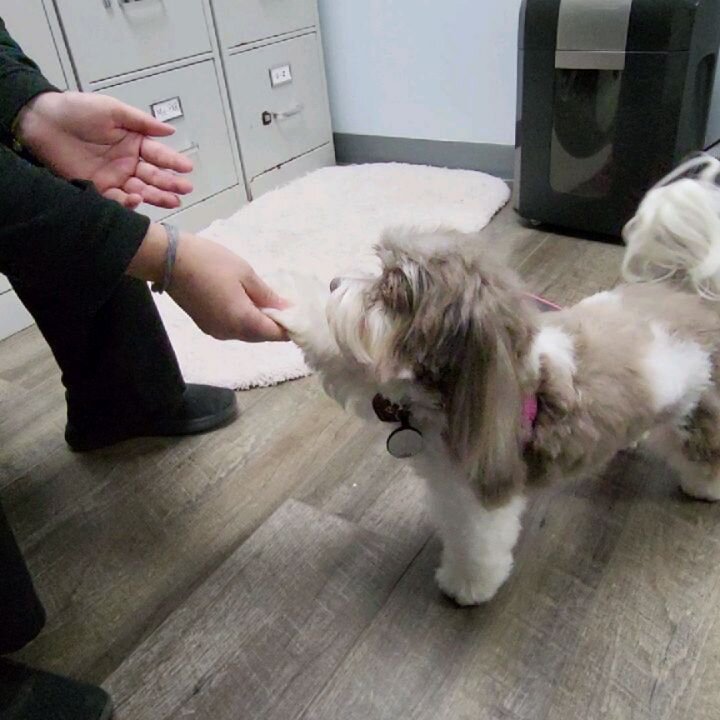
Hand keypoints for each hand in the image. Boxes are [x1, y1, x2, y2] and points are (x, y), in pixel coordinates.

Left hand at [16, 91, 192, 209]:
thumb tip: (170, 129)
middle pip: (154, 176)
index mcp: (134, 143)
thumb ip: (141, 122)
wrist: (45, 122)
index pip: (159, 155)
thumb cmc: (78, 110)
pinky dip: (129, 202)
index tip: (187, 168)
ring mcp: (115, 177)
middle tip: (185, 189)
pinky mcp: (100, 189)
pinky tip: (138, 199)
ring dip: (158, 196)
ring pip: (142, 190)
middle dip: (171, 183)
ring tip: (174, 201)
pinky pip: (118, 199)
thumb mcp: (113, 109)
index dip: (173, 162)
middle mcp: (128, 162)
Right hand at [128, 225, 288, 341]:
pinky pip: (233, 328)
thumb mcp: (246, 274)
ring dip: (259, 322)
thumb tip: (286, 309)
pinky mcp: (206, 326)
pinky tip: (246, 302)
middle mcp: (230, 334)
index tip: (299, 313)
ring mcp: (216, 331)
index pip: (276, 335)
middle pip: (262, 336)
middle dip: (275, 324)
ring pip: (247, 333)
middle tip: (284, 303)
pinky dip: (244, 320)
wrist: (168, 260)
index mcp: (243, 322)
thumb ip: (267, 296)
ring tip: (266, 300)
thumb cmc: (210, 262)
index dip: (290, 327)